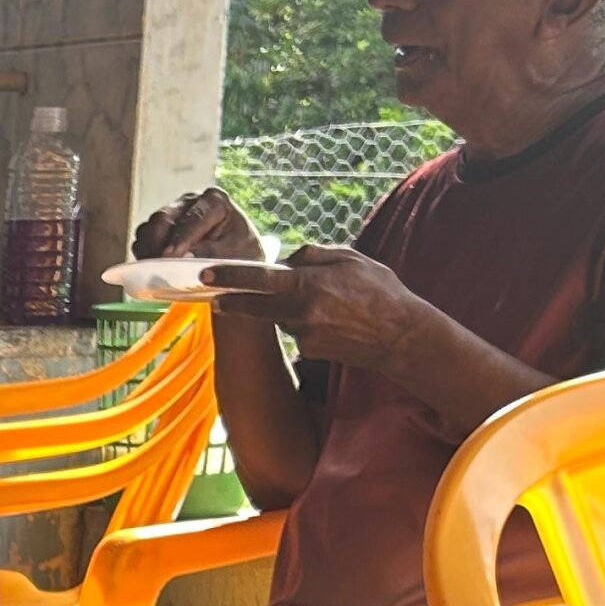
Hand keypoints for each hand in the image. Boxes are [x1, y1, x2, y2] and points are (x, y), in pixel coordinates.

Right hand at [133, 185, 262, 261]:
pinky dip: (144, 254)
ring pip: (149, 228)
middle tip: (157, 268)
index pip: (193, 218)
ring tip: (154, 271)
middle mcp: (190, 202)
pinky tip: (152, 269)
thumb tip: (186, 257)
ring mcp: (172, 213)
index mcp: (215, 201)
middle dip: (158, 244)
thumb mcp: (237, 255)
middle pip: (163, 218)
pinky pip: (142, 238)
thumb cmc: (242, 255)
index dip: (180, 238)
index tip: (172, 257)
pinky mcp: (159, 229)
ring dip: (148, 250)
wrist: (238, 262)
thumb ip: (213, 254)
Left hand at [201, 242, 429, 370]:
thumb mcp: (350, 259)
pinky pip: (295, 330)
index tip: (203, 274)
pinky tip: (330, 320)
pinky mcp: (308, 351)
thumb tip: (284, 260)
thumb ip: (312, 255)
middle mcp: (300, 311)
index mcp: (308, 284)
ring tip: (325, 303)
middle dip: (233, 300)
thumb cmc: (380, 291)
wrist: (401, 336)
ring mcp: (303, 334)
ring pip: (279, 316)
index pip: (257, 279)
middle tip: (215, 295)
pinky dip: (303, 323)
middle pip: (254, 305)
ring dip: (285, 308)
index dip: (227, 276)